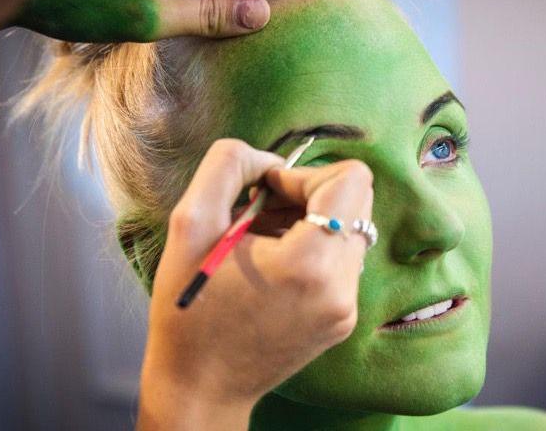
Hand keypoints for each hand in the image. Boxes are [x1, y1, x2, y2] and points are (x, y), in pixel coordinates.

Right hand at [137, 139, 372, 430]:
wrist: (200, 387)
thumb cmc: (188, 309)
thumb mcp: (191, 224)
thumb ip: (228, 167)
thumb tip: (267, 158)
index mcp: (309, 262)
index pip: (352, 180)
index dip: (306, 174)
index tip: (266, 194)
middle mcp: (341, 287)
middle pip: (357, 202)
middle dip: (310, 196)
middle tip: (260, 216)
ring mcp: (347, 307)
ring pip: (351, 230)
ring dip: (311, 223)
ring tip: (262, 244)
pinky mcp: (344, 320)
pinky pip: (344, 261)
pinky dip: (313, 251)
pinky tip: (272, 268)